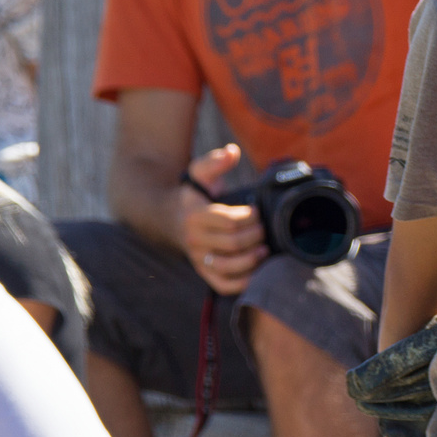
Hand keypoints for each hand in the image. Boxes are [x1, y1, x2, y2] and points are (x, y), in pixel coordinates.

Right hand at [178, 144, 265, 295]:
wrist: (171, 218)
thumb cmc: (194, 195)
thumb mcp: (199, 173)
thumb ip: (214, 161)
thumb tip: (232, 151)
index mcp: (195, 216)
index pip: (227, 220)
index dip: (248, 216)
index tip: (256, 211)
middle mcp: (194, 240)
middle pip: (232, 243)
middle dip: (255, 235)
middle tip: (264, 228)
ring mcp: (198, 258)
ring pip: (227, 266)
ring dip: (251, 260)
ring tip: (264, 250)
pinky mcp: (204, 272)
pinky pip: (222, 284)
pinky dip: (242, 282)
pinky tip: (257, 271)